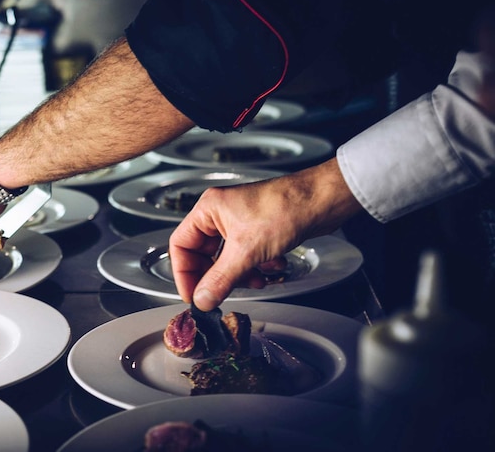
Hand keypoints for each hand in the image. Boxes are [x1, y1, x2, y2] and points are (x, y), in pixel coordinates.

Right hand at [168, 158, 361, 310]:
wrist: (322, 201)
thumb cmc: (285, 208)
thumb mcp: (246, 251)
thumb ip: (220, 279)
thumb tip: (202, 300)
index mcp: (208, 210)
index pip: (180, 245)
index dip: (184, 273)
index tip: (193, 296)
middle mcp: (220, 214)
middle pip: (204, 255)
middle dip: (217, 276)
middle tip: (222, 295)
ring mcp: (240, 222)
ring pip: (227, 259)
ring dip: (240, 275)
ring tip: (255, 280)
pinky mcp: (258, 231)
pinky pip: (246, 257)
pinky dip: (256, 267)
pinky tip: (272, 268)